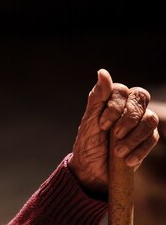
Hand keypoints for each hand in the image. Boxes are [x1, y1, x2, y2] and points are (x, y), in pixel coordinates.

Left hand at [68, 69, 159, 193]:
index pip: (122, 90)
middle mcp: (128, 106)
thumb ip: (97, 97)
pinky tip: (127, 160)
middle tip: (114, 135)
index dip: (114, 106)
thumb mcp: (89, 120)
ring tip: (118, 151)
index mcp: (112, 99)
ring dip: (133, 137)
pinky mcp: (148, 138)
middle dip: (128, 118)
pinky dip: (139, 150)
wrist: (93, 169)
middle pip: (141, 97)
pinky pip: (153, 137)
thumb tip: (102, 72)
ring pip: (150, 119)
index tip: (102, 124)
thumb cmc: (88, 142)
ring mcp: (140, 122)